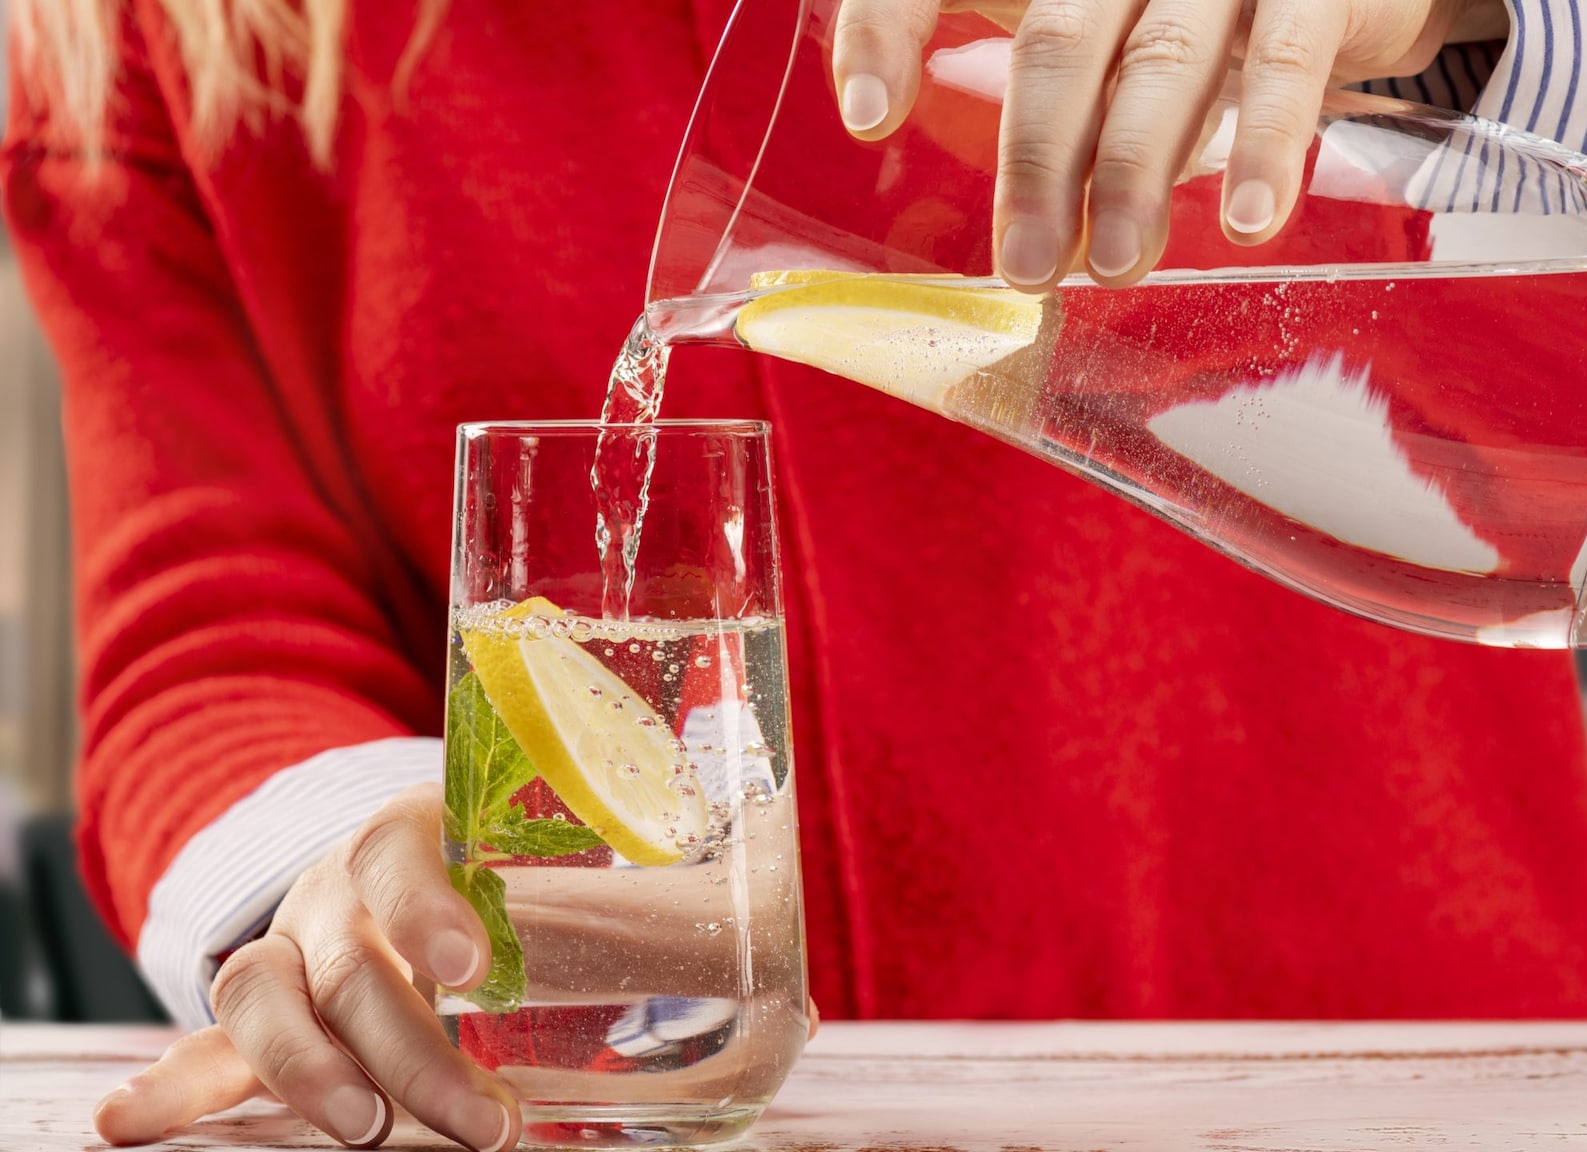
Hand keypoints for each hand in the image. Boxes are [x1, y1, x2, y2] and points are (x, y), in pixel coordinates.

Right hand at [92, 784, 824, 1148]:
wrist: (405, 861)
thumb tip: (804, 1018)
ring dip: (310, 1079)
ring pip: (258, 998)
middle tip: (482, 1125)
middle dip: (404, 1051)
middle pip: (340, 960)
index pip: (401, 853)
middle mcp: (341, 887)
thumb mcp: (584, 892)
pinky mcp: (260, 1017)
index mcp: (421, 834)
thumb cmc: (514, 882)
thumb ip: (672, 939)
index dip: (427, 907)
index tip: (473, 966)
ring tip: (372, 1137)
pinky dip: (170, 1087)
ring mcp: (290, 947)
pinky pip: (202, 1044)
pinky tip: (131, 1125)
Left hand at [832, 0, 1508, 288]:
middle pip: (1057, 42)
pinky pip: (1284, 64)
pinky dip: (1266, 146)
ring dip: (1132, 173)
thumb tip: (1032, 253)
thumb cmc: (1197, 13)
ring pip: (1158, 61)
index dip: (889, 28)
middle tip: (1023, 271)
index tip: (866, 117)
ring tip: (1115, 265)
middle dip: (1035, 164)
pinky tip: (1248, 222)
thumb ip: (1057, 111)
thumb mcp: (1104, 40)